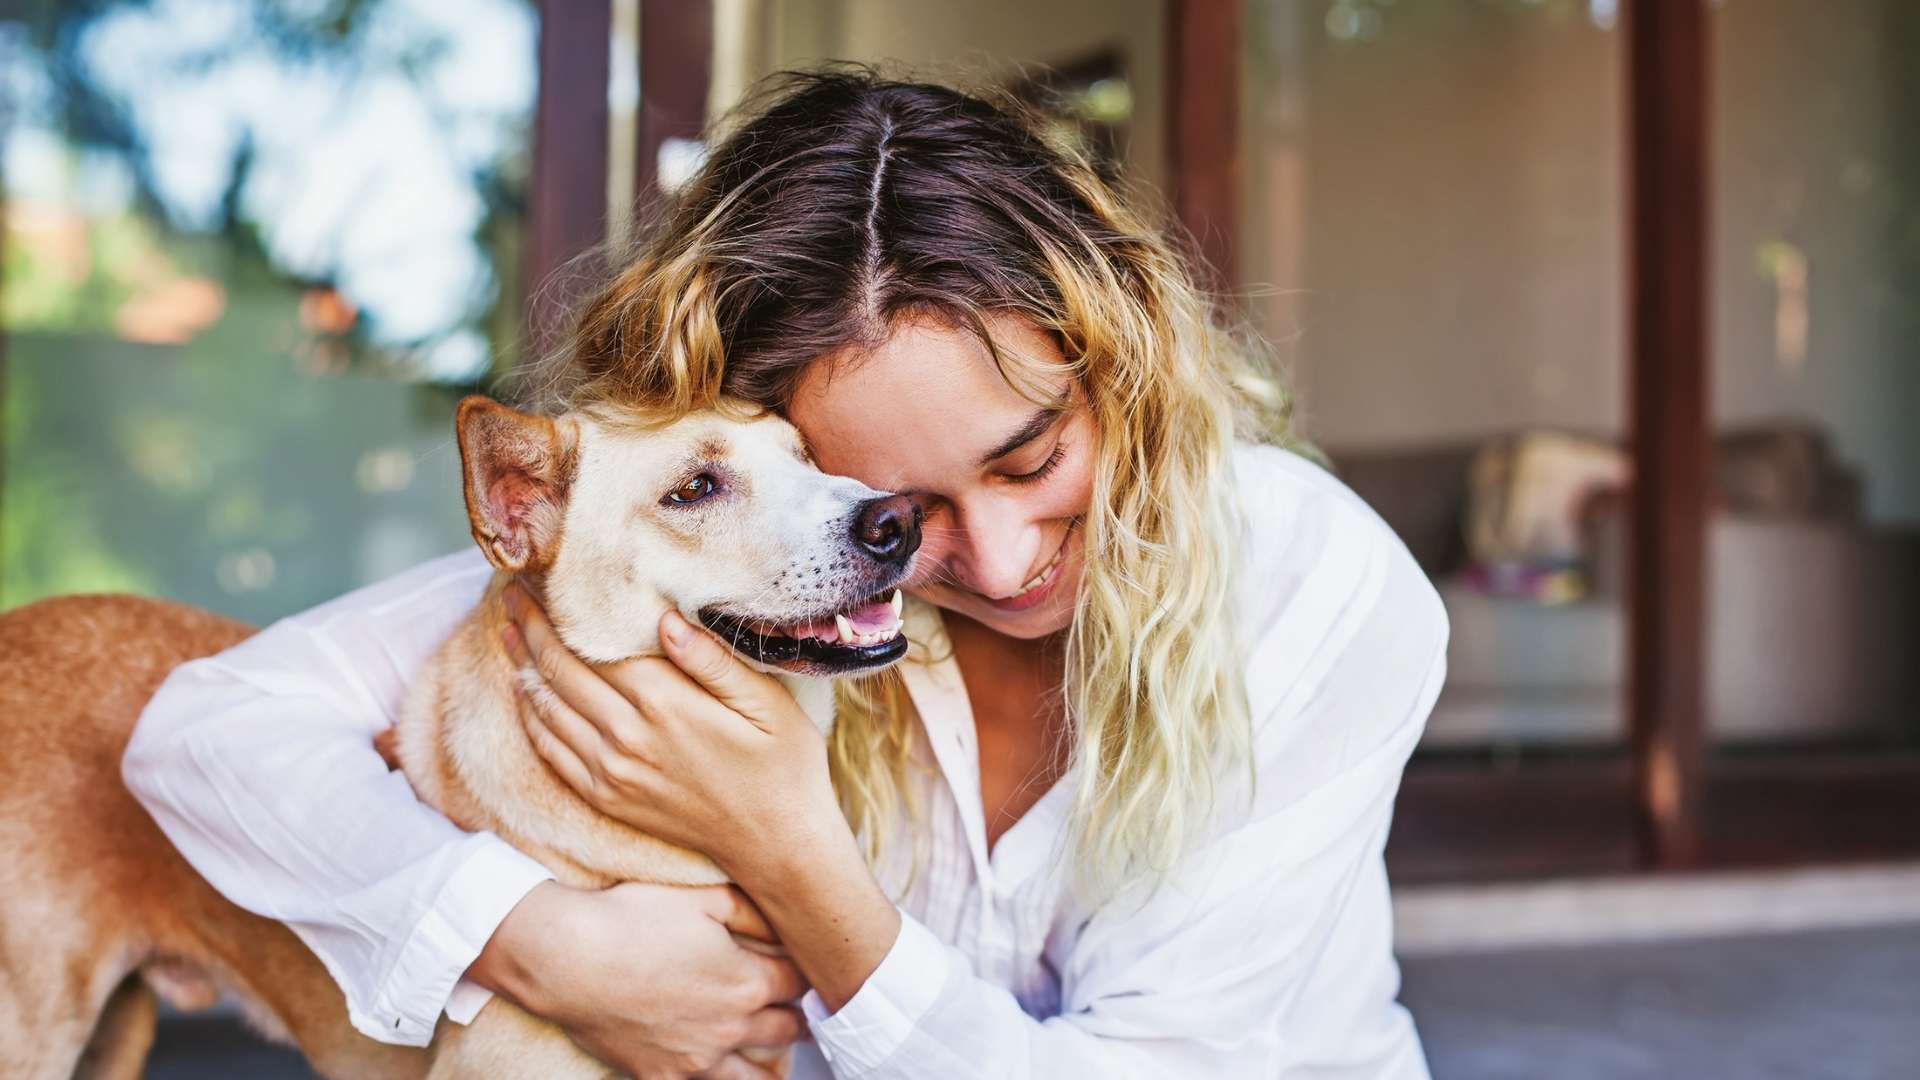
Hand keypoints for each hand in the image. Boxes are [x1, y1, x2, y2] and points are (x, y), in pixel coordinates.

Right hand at [466, 880, 805, 1077]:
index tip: (800, 965)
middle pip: (790, 1030)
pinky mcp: (663, 1077)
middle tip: (790, 1004)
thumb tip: (786, 925)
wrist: (568, 961)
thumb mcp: (703, 898)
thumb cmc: (632, 921)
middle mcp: (731, 1028)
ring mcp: (698, 1060)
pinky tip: (719, 1066)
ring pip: (758, 1076)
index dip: (805, 972)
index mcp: (747, 982)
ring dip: (770, 1058)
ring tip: (768, 1045)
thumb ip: (753, 912)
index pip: (802, 985)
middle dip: (795, 1014)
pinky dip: (721, 1077)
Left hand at [501, 584, 842, 880]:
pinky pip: (552, 752)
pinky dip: (532, 717)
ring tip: (508, 631)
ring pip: (547, 709)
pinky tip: (527, 694)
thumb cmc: (783, 766)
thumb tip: (665, 618)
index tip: (541, 578)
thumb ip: (713, 660)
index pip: (592, 646)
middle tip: (512, 593)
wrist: (777, 844)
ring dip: (522, 667)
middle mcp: (627, 737)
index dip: (559, 611)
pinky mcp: (607, 798)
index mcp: (666, 704)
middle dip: (531, 628)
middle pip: (560, 671)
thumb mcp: (767, 704)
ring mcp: (611, 773)